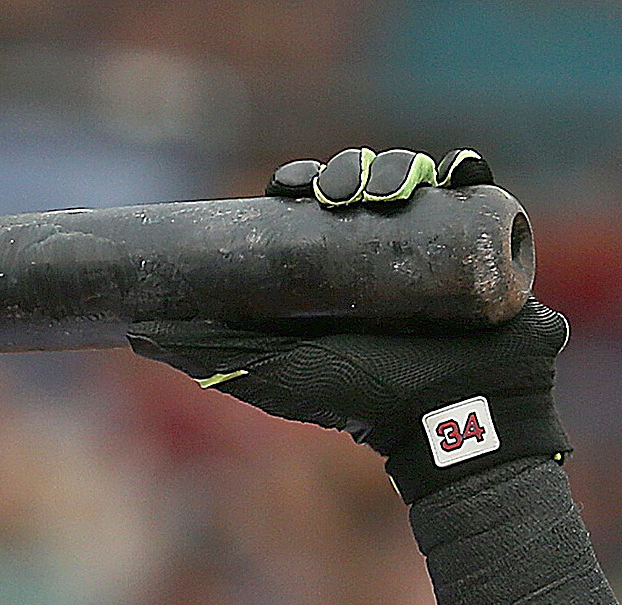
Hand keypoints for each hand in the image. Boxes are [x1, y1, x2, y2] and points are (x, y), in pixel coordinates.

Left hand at [128, 149, 568, 503]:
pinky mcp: (484, 239)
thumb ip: (209, 356)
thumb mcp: (273, 376)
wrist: (450, 420)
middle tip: (338, 193)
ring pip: (413, 172)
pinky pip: (477, 186)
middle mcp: (381, 245)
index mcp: (332, 264)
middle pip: (362, 177)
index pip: (312, 198)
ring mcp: (433, 239)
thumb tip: (137, 332)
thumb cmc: (358, 401)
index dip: (300, 181)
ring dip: (398, 166)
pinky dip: (466, 168)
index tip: (287, 186)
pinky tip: (454, 174)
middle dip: (350, 170)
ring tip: (393, 194)